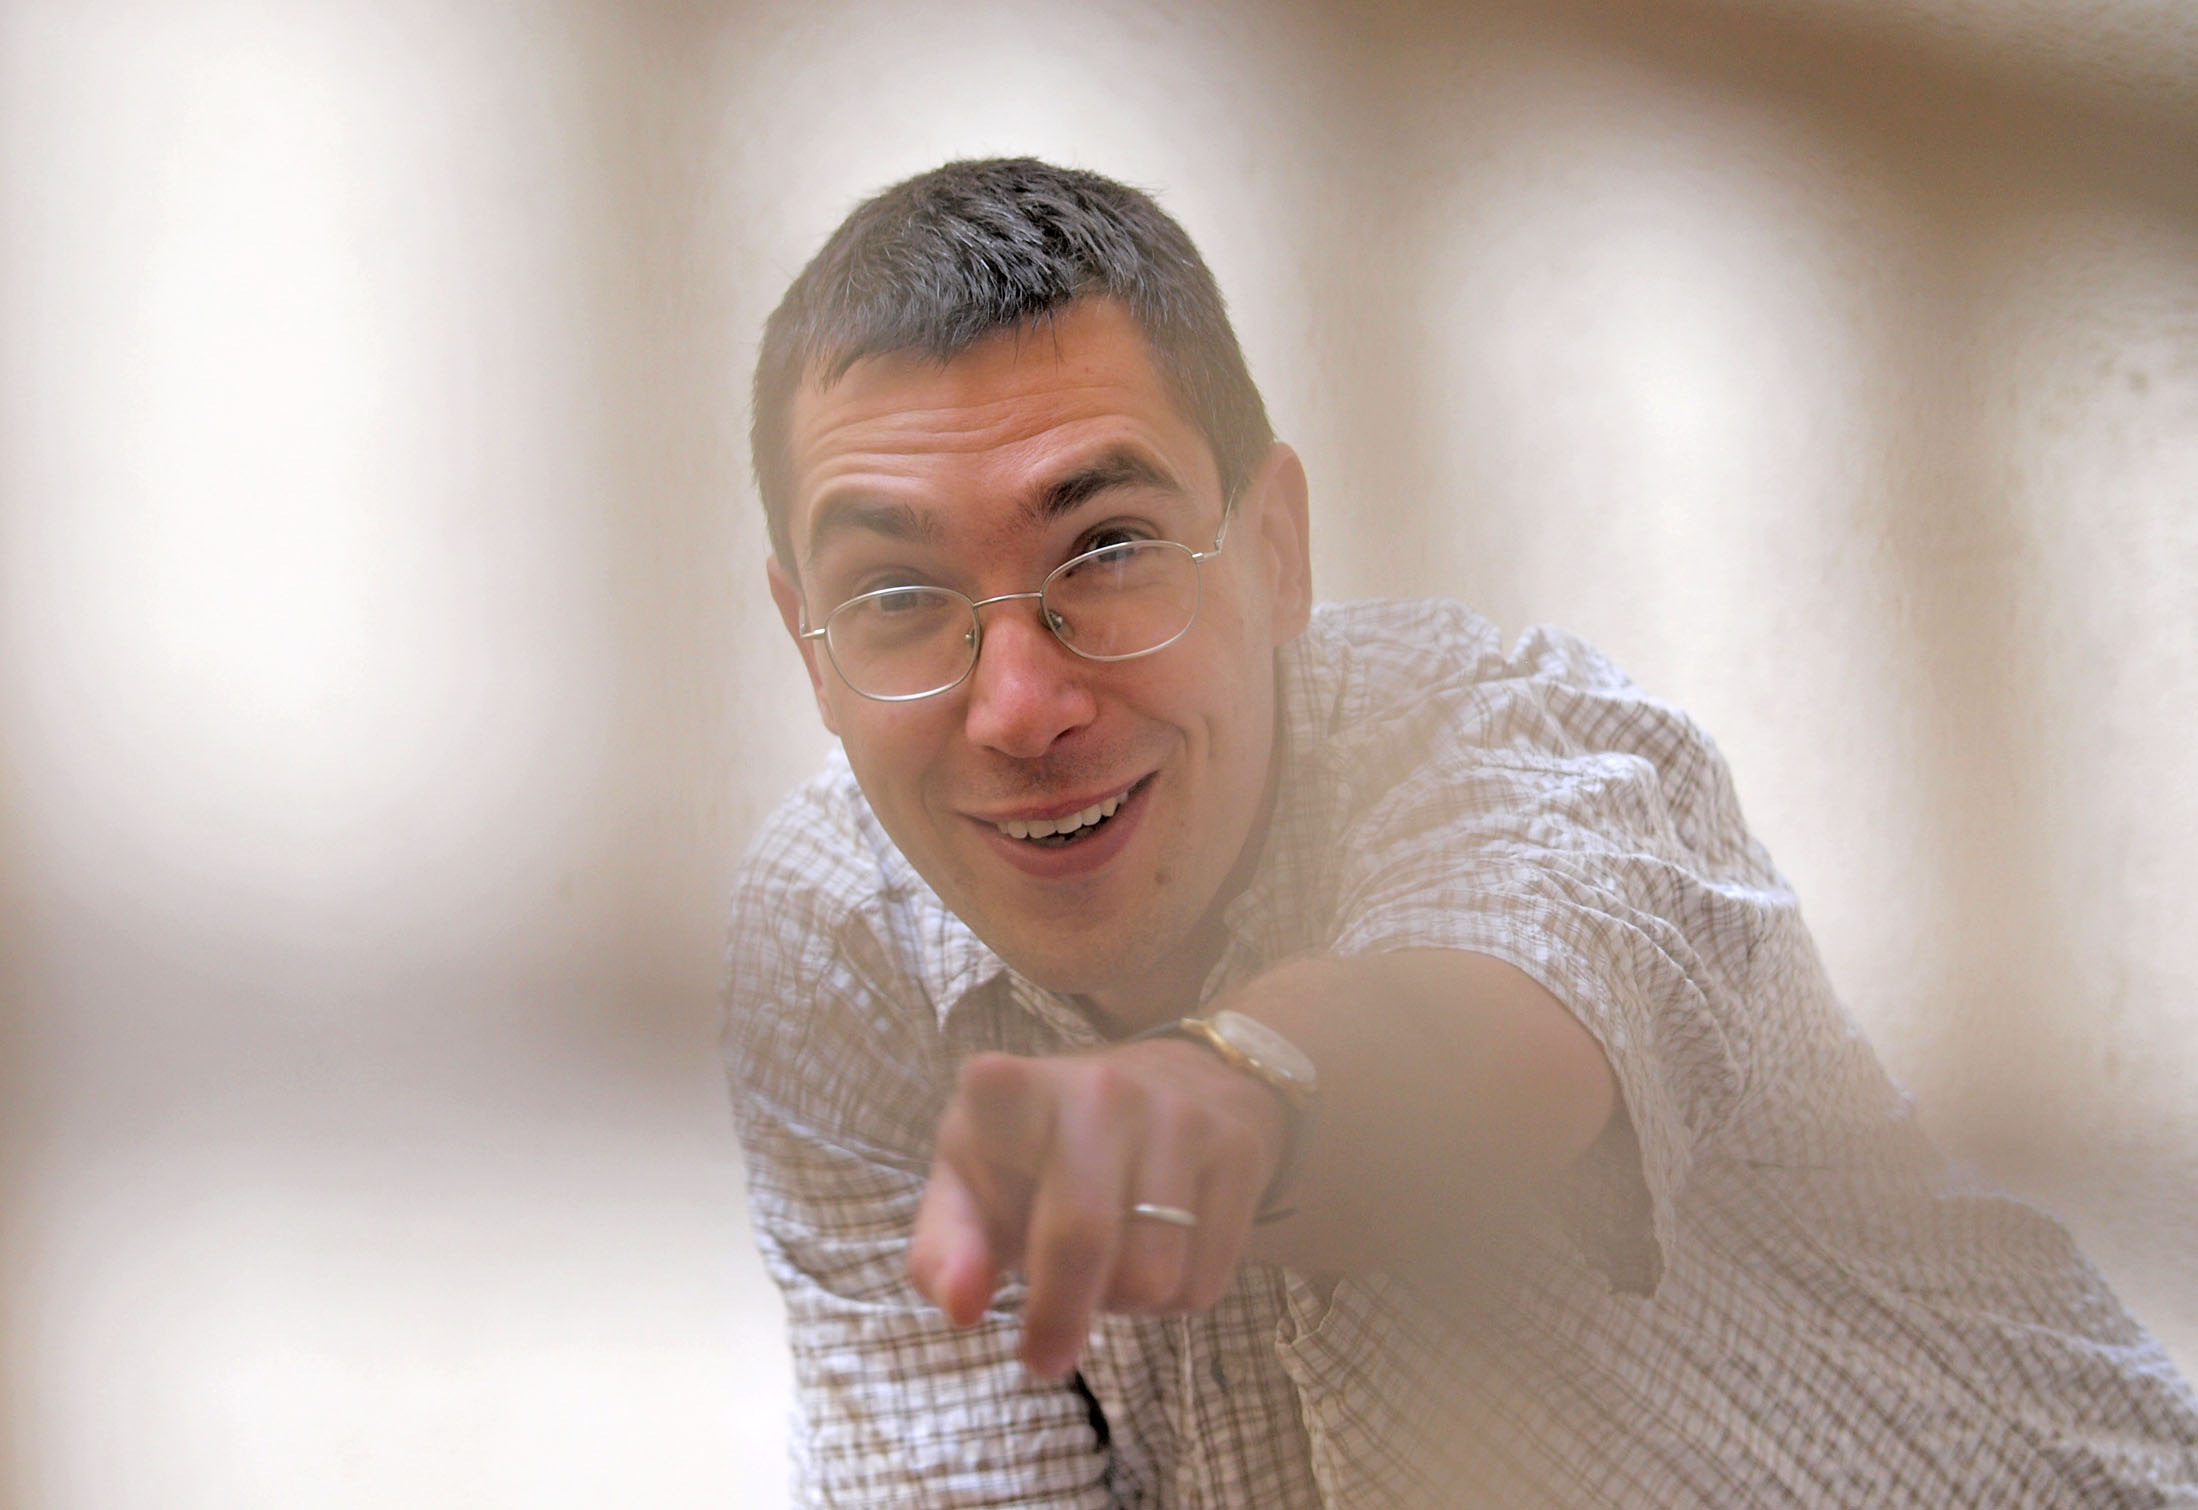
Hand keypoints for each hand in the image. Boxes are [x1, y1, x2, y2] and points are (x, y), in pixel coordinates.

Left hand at [907, 1040, 1287, 1379]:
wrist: (1175, 1084)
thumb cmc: (1044, 1152)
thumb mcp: (974, 1182)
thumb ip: (945, 1251)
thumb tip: (962, 1307)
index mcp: (1015, 1087)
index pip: (990, 1112)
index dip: (982, 1200)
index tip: (974, 1289)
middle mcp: (1100, 1088)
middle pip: (1082, 1237)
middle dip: (1059, 1318)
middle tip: (1044, 1355)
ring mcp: (1178, 1113)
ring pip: (1152, 1276)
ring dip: (1124, 1303)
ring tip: (1108, 1269)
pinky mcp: (1239, 1148)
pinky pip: (1204, 1281)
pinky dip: (1173, 1300)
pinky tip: (1156, 1257)